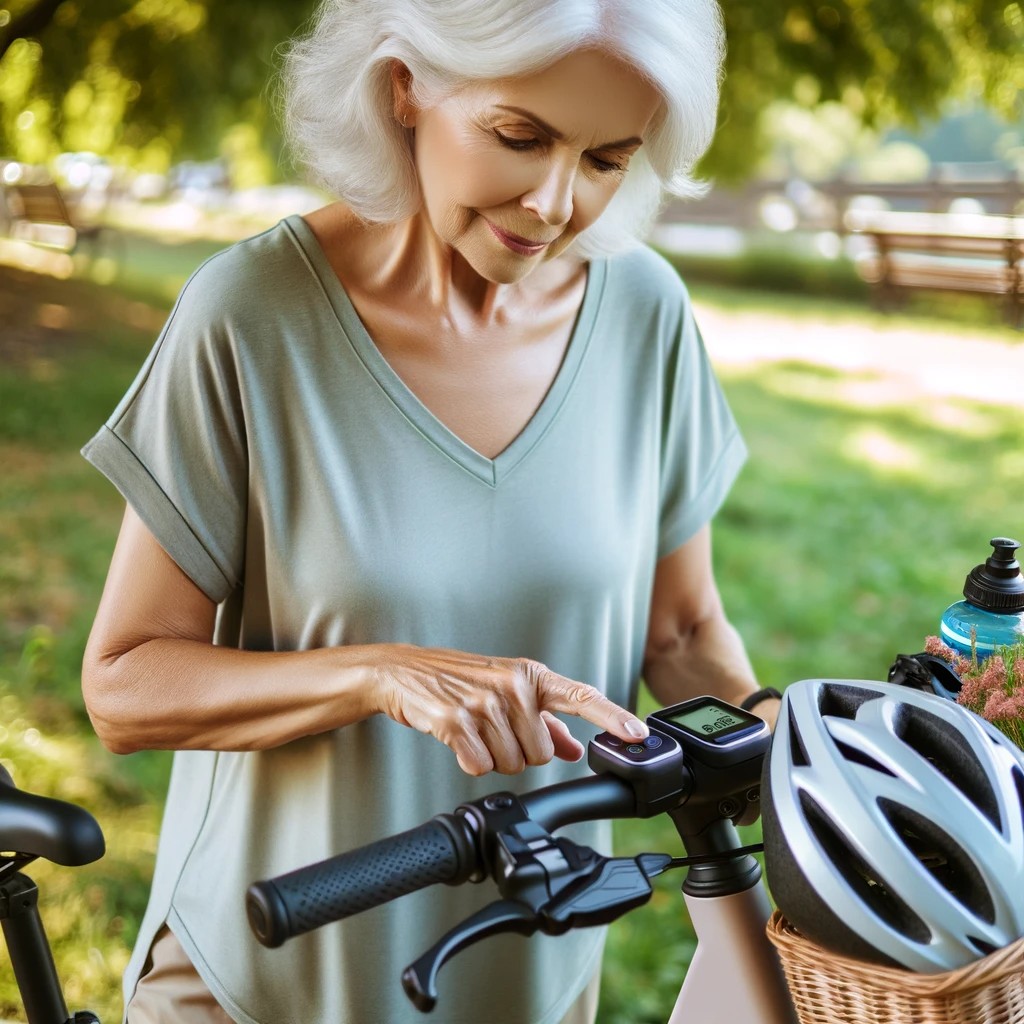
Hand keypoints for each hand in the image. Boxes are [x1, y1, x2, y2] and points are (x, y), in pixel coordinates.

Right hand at [371, 644, 647, 775]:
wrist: (404, 672)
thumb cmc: (460, 679)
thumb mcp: (508, 691)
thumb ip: (546, 721)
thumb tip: (575, 747)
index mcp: (531, 676)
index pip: (581, 696)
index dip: (612, 717)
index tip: (638, 734)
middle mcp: (513, 686)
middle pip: (542, 754)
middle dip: (520, 752)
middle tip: (494, 730)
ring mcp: (484, 703)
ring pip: (512, 763)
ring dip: (493, 757)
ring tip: (474, 730)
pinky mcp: (455, 721)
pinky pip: (479, 765)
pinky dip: (470, 761)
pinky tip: (458, 739)